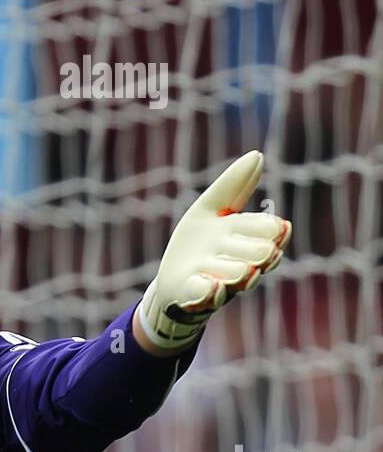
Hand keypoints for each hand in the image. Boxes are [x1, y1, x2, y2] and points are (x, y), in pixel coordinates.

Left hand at [136, 150, 290, 351]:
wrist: (171, 282)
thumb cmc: (198, 244)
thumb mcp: (211, 208)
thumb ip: (234, 185)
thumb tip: (257, 155)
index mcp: (245, 240)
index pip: (272, 232)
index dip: (277, 231)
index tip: (279, 231)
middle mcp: (236, 263)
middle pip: (259, 253)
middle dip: (258, 251)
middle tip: (258, 255)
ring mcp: (217, 282)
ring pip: (237, 273)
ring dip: (237, 269)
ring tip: (241, 271)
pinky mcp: (194, 297)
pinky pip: (208, 295)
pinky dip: (212, 290)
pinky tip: (214, 285)